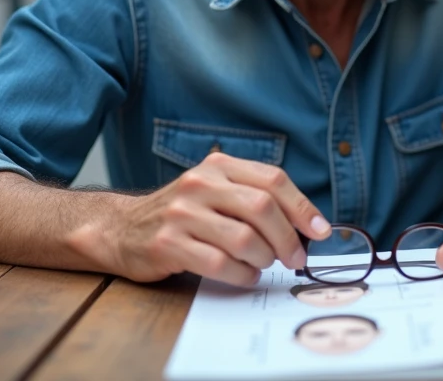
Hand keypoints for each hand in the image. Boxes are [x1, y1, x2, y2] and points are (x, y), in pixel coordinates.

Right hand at [104, 153, 331, 286]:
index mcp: (218, 166)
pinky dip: (241, 275)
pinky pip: (219, 264)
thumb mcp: (215, 191)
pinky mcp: (168, 244)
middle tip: (295, 258)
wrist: (122, 229)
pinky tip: (244, 275)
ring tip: (263, 264)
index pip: (273, 179)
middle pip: (262, 208)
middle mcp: (200, 183)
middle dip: (287, 239)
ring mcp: (182, 213)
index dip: (302, 207)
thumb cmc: (182, 214)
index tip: (320, 231)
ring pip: (244, 239)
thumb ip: (254, 198)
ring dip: (264, 259)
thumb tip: (307, 226)